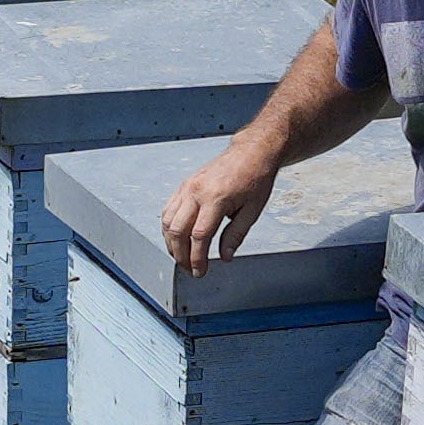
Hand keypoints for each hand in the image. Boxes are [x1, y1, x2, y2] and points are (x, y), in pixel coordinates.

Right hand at [162, 131, 284, 271]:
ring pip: (167, 221)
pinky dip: (168, 228)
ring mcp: (187, 187)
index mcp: (216, 198)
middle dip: (181, 256)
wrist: (251, 153)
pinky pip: (168, 210)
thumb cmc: (255, 178)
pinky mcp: (184, 185)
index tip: (200, 272)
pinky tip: (176, 239)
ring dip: (171, 244)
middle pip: (177, 231)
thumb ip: (235, 235)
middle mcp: (196, 192)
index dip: (197, 259)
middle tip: (190, 270)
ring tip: (181, 257)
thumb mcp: (252, 211)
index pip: (199, 237)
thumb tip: (225, 257)